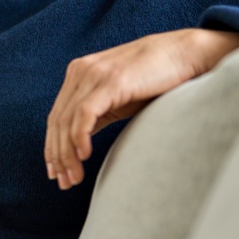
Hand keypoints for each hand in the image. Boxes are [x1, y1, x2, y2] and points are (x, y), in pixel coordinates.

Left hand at [45, 29, 238, 189]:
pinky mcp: (110, 80)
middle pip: (57, 121)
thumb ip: (97, 113)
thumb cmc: (155, 80)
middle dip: (57, 155)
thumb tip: (79, 145)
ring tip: (74, 178)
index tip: (56, 173)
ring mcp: (93, 74)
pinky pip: (85, 113)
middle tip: (63, 183)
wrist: (185, 54)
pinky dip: (79, 136)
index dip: (52, 147)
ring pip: (67, 120)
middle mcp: (80, 72)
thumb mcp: (118, 99)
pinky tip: (84, 156)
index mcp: (79, 74)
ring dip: (67, 153)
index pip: (56, 116)